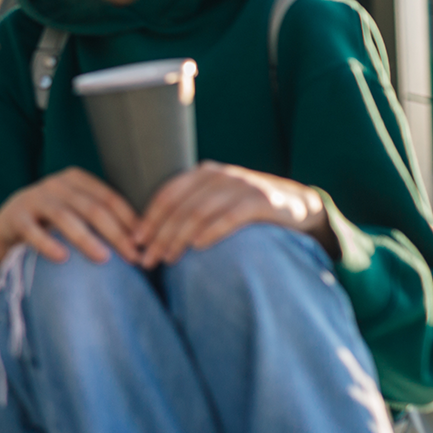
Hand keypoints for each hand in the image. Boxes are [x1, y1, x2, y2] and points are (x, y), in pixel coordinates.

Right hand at [0, 167, 139, 269]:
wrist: (9, 221)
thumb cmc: (53, 220)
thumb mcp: (77, 210)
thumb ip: (101, 217)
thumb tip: (144, 241)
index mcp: (76, 180)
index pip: (109, 198)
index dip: (129, 219)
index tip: (145, 243)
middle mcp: (55, 185)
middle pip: (91, 208)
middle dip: (116, 233)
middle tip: (132, 256)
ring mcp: (34, 199)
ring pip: (64, 217)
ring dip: (86, 238)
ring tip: (104, 258)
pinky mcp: (16, 217)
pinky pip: (32, 231)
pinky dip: (47, 243)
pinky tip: (62, 257)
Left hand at [134, 161, 330, 266]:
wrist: (297, 205)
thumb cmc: (247, 207)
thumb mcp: (218, 200)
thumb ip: (192, 207)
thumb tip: (153, 235)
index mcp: (204, 173)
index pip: (168, 194)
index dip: (149, 218)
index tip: (135, 241)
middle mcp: (220, 175)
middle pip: (180, 206)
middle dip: (160, 234)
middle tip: (148, 259)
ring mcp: (241, 186)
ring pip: (200, 212)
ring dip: (179, 237)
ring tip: (168, 259)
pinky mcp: (261, 201)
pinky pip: (230, 217)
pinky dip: (211, 232)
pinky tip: (198, 247)